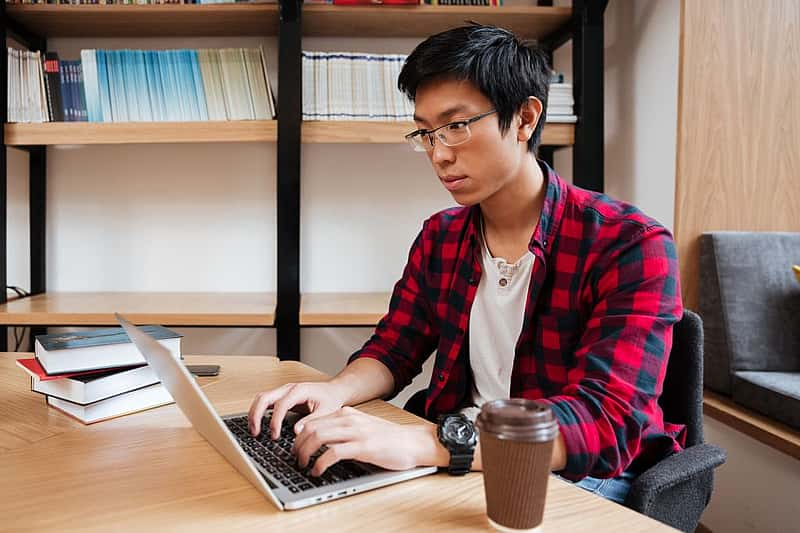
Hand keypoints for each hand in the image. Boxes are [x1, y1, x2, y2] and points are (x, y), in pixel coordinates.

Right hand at [248, 381, 347, 439]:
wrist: (333, 391)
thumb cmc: (330, 399)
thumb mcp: (325, 411)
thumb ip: (311, 421)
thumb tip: (296, 432)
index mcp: (299, 390)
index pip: (281, 404)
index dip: (275, 421)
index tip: (274, 435)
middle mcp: (288, 388)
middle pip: (264, 397)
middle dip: (256, 415)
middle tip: (255, 433)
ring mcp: (283, 391)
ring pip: (261, 398)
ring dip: (254, 413)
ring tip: (254, 431)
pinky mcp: (281, 396)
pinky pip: (265, 402)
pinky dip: (258, 412)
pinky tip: (258, 425)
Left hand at [293, 407, 445, 475]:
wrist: (414, 441)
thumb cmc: (390, 438)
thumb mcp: (362, 427)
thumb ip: (344, 429)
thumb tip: (321, 441)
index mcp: (347, 414)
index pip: (312, 421)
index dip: (298, 436)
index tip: (295, 448)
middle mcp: (349, 419)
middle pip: (310, 428)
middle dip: (297, 446)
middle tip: (296, 459)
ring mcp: (356, 432)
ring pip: (317, 437)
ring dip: (305, 454)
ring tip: (304, 465)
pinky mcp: (363, 447)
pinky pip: (332, 453)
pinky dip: (320, 463)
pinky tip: (317, 471)